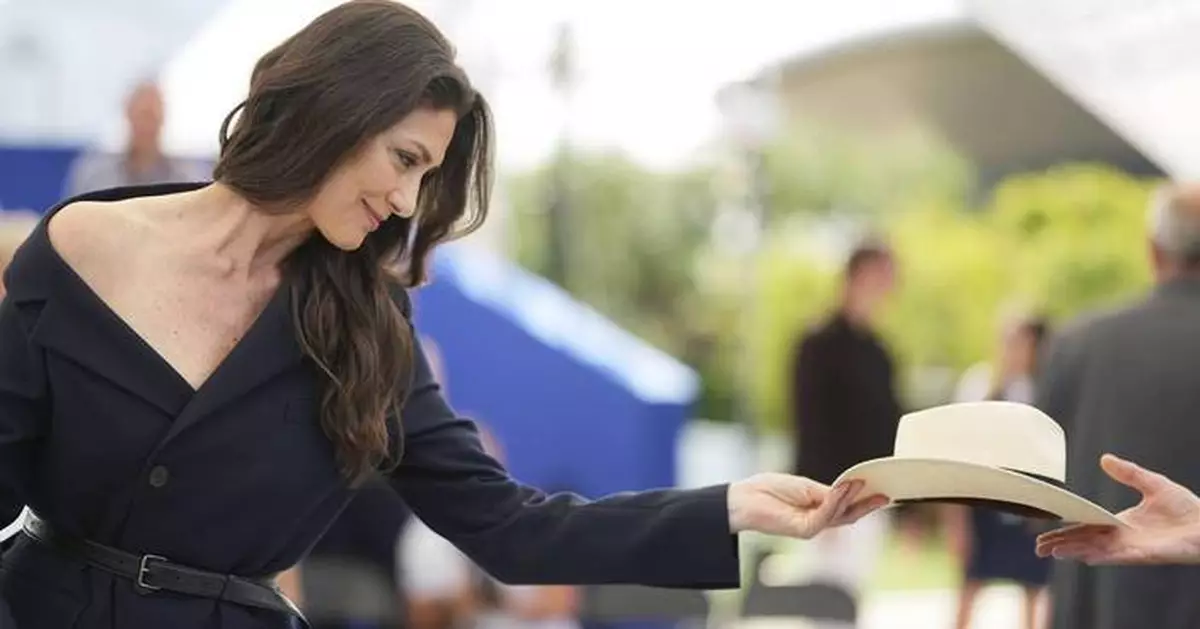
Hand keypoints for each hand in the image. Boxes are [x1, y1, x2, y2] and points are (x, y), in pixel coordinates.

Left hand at [727, 473, 888, 538]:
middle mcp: (819, 522)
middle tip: (886, 495)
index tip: (882, 491)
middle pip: (849, 515)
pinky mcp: (804, 530)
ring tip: (861, 482)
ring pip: (840, 516)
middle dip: (868, 506)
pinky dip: (835, 501)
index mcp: (820, 510)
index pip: (847, 508)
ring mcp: (812, 528)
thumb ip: (827, 493)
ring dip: (851, 498)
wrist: (744, 498)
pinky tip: (842, 488)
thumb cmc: (770, 490)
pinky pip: (825, 515)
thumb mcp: (805, 487)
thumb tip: (850, 489)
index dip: (865, 500)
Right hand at [1035, 454, 1199, 564]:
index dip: (1064, 531)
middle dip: (1061, 546)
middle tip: (1039, 550)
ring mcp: (1134, 547)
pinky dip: (1104, 557)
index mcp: (1120, 523)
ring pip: (1098, 551)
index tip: (1043, 534)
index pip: (1085, 528)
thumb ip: (1128, 472)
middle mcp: (1123, 538)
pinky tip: (1088, 557)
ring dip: (1076, 552)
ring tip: (1055, 554)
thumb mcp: (1152, 483)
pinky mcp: (1148, 554)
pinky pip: (1122, 556)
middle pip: (1085, 542)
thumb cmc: (1187, 508)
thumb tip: (1104, 458)